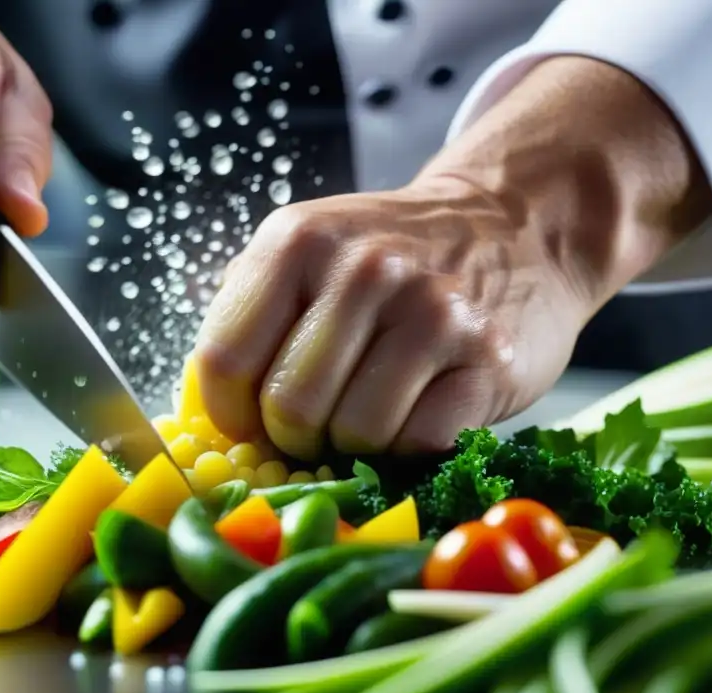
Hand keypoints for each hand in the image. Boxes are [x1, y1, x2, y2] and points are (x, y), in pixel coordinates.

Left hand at [193, 180, 590, 459]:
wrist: (512, 227)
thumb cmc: (392, 258)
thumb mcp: (307, 251)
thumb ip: (248, 315)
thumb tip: (199, 409)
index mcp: (298, 242)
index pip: (223, 361)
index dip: (229, 413)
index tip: (251, 422)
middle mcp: (366, 268)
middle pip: (291, 409)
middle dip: (297, 436)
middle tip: (320, 422)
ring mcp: (433, 312)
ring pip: (357, 435)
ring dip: (357, 443)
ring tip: (374, 407)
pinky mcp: (487, 359)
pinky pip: (418, 444)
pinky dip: (409, 446)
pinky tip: (420, 409)